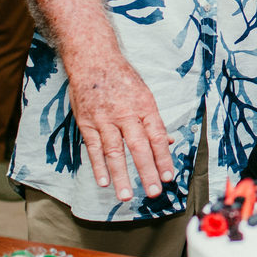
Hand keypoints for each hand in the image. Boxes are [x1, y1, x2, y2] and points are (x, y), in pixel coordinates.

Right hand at [66, 52, 175, 200]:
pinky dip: (98, 166)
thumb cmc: (123, 79)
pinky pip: (94, 148)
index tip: (168, 177)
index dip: (163, 158)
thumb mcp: (145, 94)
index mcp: (144, 107)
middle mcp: (126, 114)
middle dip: (147, 172)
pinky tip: (104, 182)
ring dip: (121, 176)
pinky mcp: (87, 122)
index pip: (157, 137)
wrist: (94, 60)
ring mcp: (105, 119)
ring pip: (114, 152)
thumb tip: (169, 142)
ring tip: (125, 196)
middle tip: (153, 192)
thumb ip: (155, 121)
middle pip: (138, 147)